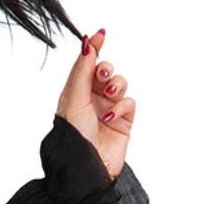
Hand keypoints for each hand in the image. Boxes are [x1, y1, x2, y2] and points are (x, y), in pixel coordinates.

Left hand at [55, 28, 135, 179]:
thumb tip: (87, 44)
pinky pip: (129, 102)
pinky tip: (111, 118)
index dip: (93, 49)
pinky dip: (122, 106)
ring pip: (120, 84)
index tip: (100, 35)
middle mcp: (91, 99)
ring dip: (116, 86)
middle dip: (106, 69)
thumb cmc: (73, 136)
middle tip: (103, 74)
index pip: (85, 65)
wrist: (87, 168)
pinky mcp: (123, 121)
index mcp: (74, 93)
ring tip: (108, 96)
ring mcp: (108, 109)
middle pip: (105, 71)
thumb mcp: (74, 98)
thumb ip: (82, 70)